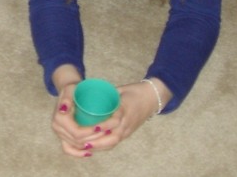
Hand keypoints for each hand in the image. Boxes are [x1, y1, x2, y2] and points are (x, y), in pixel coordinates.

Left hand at [51, 78, 170, 156]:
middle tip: (84, 142)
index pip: (115, 120)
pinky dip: (105, 146)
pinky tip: (94, 146)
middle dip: (99, 142)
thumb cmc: (135, 91)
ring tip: (86, 146)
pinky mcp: (128, 133)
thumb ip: (107, 93)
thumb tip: (90, 94)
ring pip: (114, 142)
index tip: (93, 128)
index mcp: (125, 110)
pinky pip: (116, 142)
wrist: (152, 98)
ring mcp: (128, 129)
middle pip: (114, 137)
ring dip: (100, 146)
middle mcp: (127, 123)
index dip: (104, 125)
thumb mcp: (120, 89)